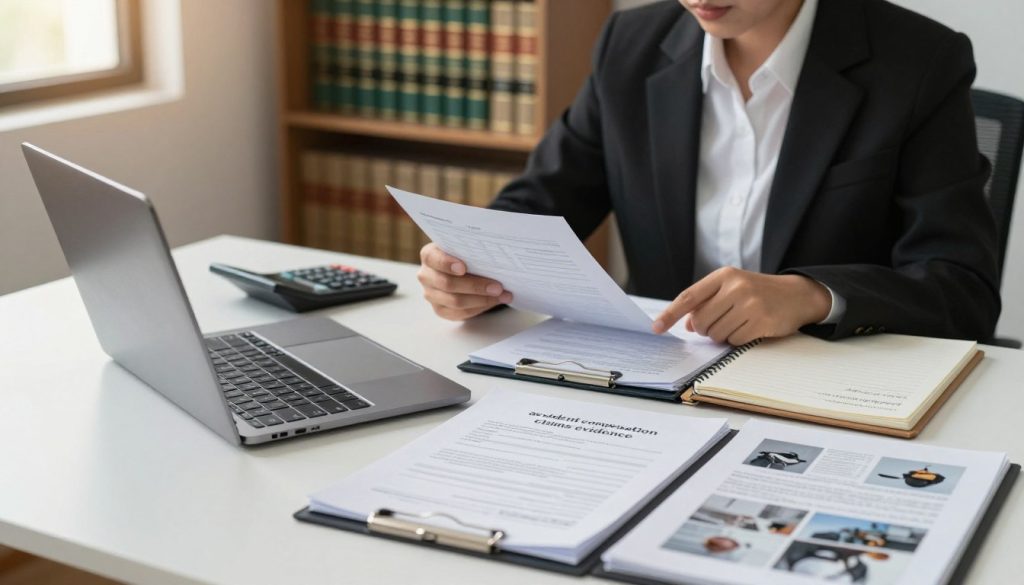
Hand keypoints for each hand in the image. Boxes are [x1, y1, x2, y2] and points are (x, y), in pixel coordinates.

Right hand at [417, 243, 512, 319]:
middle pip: (448, 284)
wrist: (458, 270)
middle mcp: (426, 276)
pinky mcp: (440, 310)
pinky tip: (494, 301)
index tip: (463, 267)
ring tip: (502, 295)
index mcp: (429, 256)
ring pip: (456, 302)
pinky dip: (480, 307)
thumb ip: (471, 249)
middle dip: (475, 286)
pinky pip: (460, 313)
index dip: (447, 264)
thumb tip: (494, 255)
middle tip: (498, 286)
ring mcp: (431, 295)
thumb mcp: (464, 247)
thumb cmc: (463, 255)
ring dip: (482, 299)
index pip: (434, 259)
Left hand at [651, 267, 831, 344]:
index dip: (670, 314)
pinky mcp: (762, 321)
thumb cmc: (757, 292)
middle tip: (718, 324)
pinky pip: (735, 341)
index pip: (689, 297)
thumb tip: (689, 325)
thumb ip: (707, 303)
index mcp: (724, 276)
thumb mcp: (731, 288)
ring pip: (717, 333)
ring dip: (722, 335)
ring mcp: (750, 304)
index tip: (657, 328)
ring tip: (738, 323)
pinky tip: (750, 328)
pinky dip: (737, 340)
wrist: (796, 294)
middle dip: (705, 329)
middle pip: (701, 321)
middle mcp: (736, 287)